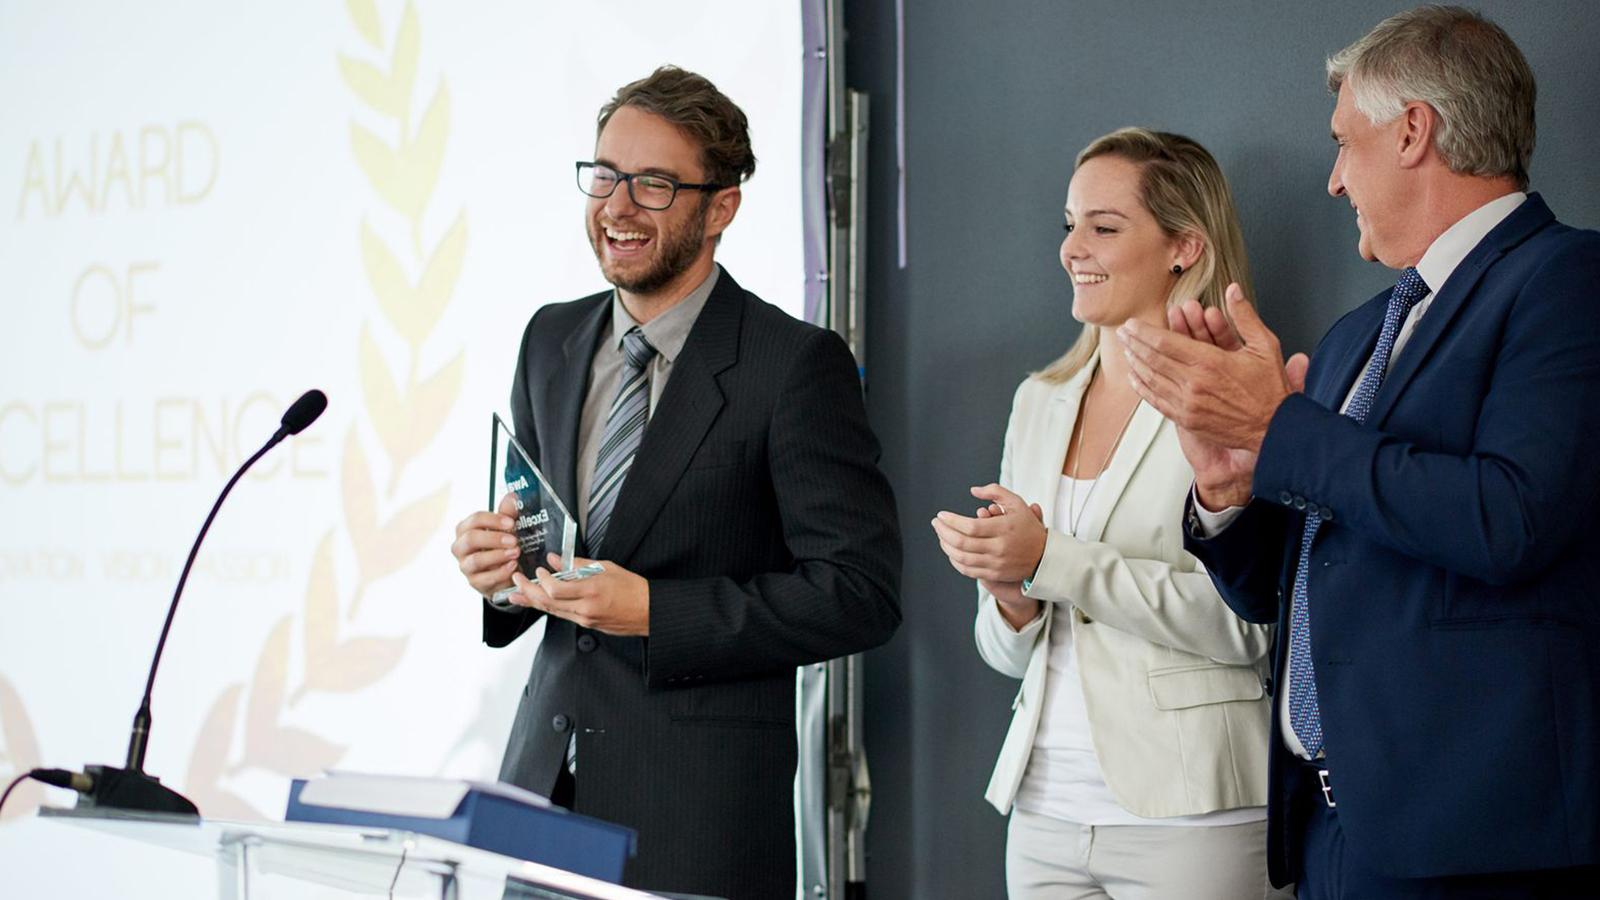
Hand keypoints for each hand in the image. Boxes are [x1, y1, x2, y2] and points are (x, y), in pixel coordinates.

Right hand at [450, 493, 520, 596]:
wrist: (504, 573)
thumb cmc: (501, 547)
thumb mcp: (506, 530)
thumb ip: (507, 514)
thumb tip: (512, 496)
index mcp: (466, 530)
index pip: (473, 520)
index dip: (493, 520)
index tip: (511, 523)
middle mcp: (461, 547)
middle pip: (471, 539)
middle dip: (494, 538)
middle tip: (514, 539)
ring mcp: (465, 566)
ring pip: (476, 560)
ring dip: (498, 556)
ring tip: (516, 553)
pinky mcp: (474, 582)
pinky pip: (485, 578)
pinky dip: (501, 572)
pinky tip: (513, 566)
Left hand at [509, 553, 650, 635]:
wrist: (649, 612)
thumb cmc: (633, 588)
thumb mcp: (607, 568)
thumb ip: (578, 564)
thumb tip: (556, 559)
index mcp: (591, 591)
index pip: (556, 589)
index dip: (542, 581)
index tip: (539, 570)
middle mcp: (585, 608)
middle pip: (548, 603)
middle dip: (528, 591)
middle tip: (516, 581)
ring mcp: (585, 619)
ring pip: (552, 611)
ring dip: (532, 602)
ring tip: (517, 594)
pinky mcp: (587, 625)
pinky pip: (562, 615)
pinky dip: (549, 607)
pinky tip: (540, 602)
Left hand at [945, 497, 1043, 629]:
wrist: (1045, 556)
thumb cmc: (1027, 526)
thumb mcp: (1017, 503)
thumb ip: (995, 492)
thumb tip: (973, 490)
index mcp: (1004, 528)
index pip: (970, 526)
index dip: (951, 521)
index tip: (941, 515)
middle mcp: (1000, 547)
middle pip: (962, 543)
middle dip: (943, 532)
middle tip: (936, 523)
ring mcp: (996, 563)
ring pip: (962, 558)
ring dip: (946, 546)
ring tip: (941, 535)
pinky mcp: (994, 574)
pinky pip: (968, 570)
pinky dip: (955, 561)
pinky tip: (950, 550)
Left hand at [1118, 284, 1309, 453]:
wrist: (1274, 429)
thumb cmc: (1270, 389)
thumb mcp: (1265, 346)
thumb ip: (1244, 316)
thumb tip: (1232, 290)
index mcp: (1209, 362)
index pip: (1165, 342)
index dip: (1144, 332)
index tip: (1132, 323)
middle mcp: (1193, 383)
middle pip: (1152, 359)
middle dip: (1133, 343)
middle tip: (1121, 332)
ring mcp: (1187, 403)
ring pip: (1151, 379)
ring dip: (1135, 363)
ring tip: (1125, 350)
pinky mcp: (1186, 419)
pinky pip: (1156, 400)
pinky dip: (1143, 387)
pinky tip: (1135, 377)